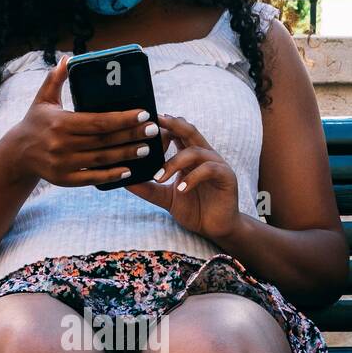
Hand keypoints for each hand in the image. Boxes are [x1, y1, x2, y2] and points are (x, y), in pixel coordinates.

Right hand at [3, 56, 158, 187]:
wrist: (17, 154)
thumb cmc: (35, 122)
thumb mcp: (42, 99)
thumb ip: (55, 79)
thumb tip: (67, 59)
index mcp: (61, 122)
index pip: (99, 121)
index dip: (123, 119)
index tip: (143, 114)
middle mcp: (62, 144)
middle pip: (104, 140)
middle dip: (131, 135)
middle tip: (152, 130)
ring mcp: (64, 163)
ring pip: (102, 159)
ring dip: (126, 154)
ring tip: (145, 148)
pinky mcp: (65, 179)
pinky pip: (92, 178)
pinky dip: (111, 175)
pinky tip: (128, 170)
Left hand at [125, 115, 240, 240]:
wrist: (215, 228)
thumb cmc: (193, 209)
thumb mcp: (166, 197)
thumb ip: (148, 188)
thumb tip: (124, 181)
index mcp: (189, 155)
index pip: (175, 132)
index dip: (161, 130)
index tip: (142, 131)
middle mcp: (203, 154)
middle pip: (188, 130)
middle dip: (171, 125)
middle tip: (152, 125)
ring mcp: (217, 163)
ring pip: (195, 151)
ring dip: (175, 162)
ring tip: (159, 177)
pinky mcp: (227, 176)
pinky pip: (209, 170)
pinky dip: (193, 178)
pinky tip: (181, 189)